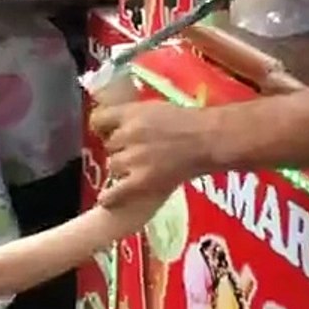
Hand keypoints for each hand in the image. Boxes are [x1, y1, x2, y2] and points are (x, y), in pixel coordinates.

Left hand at [92, 102, 218, 207]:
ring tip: (140, 169)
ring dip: (123, 169)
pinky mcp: (142, 181)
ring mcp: (134, 159)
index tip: (106, 132)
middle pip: (109, 145)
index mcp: (131, 113)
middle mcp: (128, 134)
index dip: (101, 127)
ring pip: (113, 166)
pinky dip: (110, 197)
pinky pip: (116, 192)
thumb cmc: (191, 121)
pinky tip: (106, 201)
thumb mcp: (157, 107)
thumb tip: (117, 124)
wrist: (209, 140)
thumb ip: (134, 115)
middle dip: (120, 149)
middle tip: (136, 152)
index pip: (98, 119)